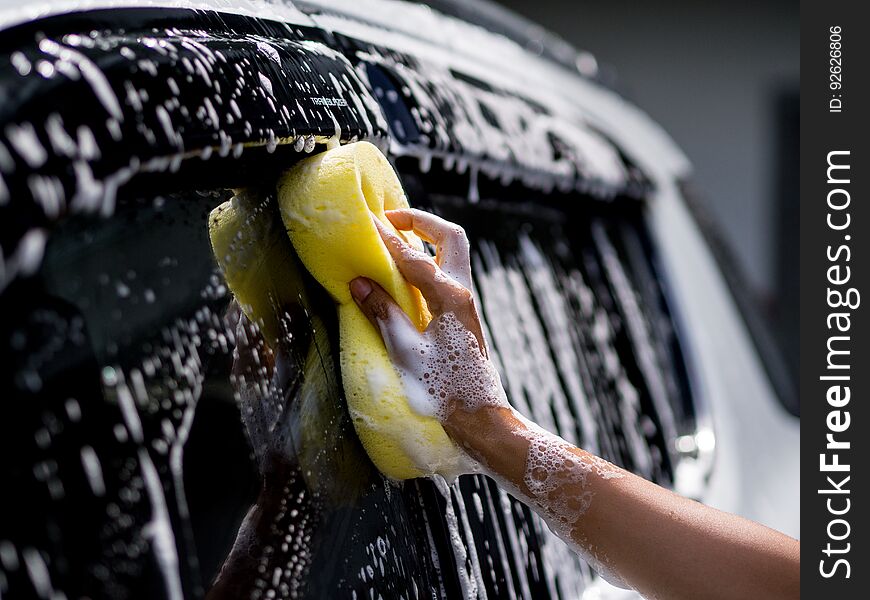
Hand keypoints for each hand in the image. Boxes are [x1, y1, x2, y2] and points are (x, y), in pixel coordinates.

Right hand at [348, 208, 508, 425]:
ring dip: (427, 238)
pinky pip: (447, 271)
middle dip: (422, 221)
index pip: (413, 256)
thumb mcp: (405, 350)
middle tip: (392, 219)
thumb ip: (382, 312)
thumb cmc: (442, 387)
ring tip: (397, 237)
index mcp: (450, 297)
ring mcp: (466, 302)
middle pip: (450, 237)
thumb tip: (359, 282)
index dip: (387, 238)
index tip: (368, 222)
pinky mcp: (462, 313)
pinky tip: (406, 271)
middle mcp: (462, 292)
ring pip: (453, 252)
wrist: (477, 414)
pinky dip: (428, 259)